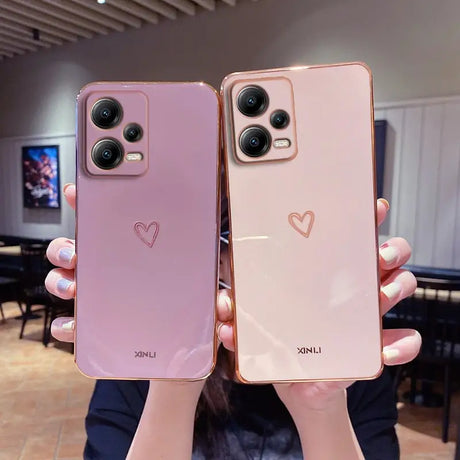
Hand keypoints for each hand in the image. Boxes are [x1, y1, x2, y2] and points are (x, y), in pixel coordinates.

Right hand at [45, 184, 231, 348]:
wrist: (182, 354)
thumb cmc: (193, 310)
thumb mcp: (208, 292)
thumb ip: (217, 294)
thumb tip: (224, 304)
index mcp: (135, 251)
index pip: (108, 221)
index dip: (89, 203)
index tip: (79, 191)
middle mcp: (111, 271)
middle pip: (75, 250)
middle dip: (65, 247)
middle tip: (76, 254)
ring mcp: (100, 298)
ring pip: (64, 281)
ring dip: (60, 282)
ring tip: (74, 289)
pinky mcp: (94, 328)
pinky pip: (70, 324)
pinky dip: (66, 325)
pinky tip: (73, 326)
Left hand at [217, 199, 419, 411]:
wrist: (299, 384)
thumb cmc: (281, 342)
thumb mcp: (260, 325)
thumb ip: (240, 316)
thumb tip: (224, 308)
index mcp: (324, 273)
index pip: (348, 237)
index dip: (365, 219)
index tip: (371, 207)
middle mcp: (353, 287)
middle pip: (387, 254)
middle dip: (389, 247)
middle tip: (377, 255)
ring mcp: (369, 314)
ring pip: (401, 285)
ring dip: (396, 287)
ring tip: (381, 297)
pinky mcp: (378, 346)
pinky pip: (404, 341)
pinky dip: (402, 344)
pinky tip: (386, 351)